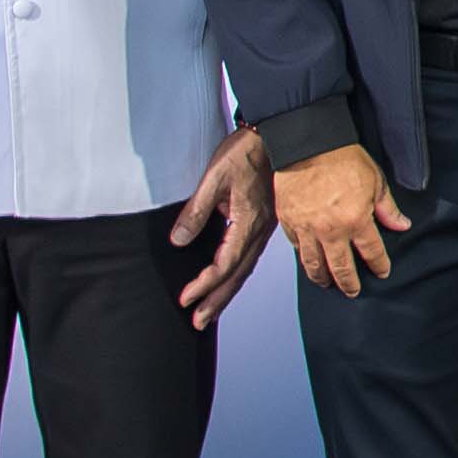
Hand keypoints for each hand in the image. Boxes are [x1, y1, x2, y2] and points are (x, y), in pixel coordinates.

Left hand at [168, 130, 274, 323]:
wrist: (278, 135)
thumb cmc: (246, 151)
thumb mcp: (214, 177)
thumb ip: (196, 210)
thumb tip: (180, 241)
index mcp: (248, 222)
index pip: (223, 265)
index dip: (203, 284)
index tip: (185, 299)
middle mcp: (259, 231)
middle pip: (237, 276)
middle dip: (216, 301)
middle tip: (199, 322)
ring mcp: (265, 228)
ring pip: (245, 269)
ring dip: (227, 293)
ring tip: (210, 311)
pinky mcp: (265, 222)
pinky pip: (250, 258)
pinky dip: (237, 276)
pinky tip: (230, 280)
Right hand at [272, 141, 407, 297]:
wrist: (308, 144)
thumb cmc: (344, 158)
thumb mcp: (376, 181)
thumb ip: (388, 208)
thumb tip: (402, 226)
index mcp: (356, 220)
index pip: (372, 253)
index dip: (379, 265)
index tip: (382, 272)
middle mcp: (331, 231)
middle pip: (341, 268)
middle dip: (349, 284)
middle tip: (352, 291)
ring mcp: (307, 228)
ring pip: (314, 265)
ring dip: (323, 278)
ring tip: (328, 283)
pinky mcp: (289, 222)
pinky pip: (297, 248)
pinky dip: (304, 257)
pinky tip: (309, 261)